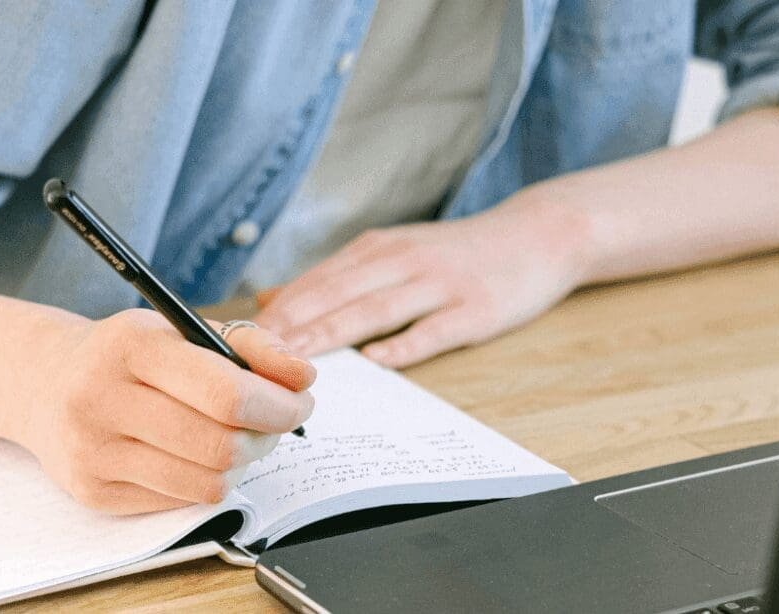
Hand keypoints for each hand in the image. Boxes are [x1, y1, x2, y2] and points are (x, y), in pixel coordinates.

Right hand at [17, 309, 315, 514]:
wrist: (42, 383)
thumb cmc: (126, 356)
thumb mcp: (180, 330)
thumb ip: (250, 345)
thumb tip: (303, 376)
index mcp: (130, 345)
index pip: (226, 393)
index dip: (278, 405)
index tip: (299, 402)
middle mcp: (101, 398)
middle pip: (221, 445)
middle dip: (267, 437)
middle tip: (274, 423)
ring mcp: (92, 451)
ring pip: (207, 483)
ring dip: (240, 465)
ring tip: (237, 440)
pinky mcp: (92, 492)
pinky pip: (181, 501)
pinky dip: (203, 481)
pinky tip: (193, 456)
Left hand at [255, 194, 588, 367]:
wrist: (538, 234)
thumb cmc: (456, 253)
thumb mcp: (391, 253)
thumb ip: (334, 277)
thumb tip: (271, 299)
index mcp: (378, 249)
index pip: (317, 280)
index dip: (278, 310)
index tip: (241, 336)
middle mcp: (403, 261)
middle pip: (337, 293)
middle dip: (292, 324)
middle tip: (253, 352)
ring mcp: (440, 284)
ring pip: (377, 309)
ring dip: (333, 333)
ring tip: (298, 358)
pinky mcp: (475, 308)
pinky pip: (435, 329)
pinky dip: (405, 344)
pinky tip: (378, 360)